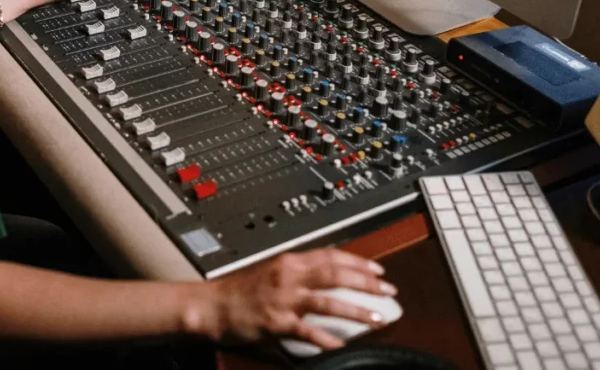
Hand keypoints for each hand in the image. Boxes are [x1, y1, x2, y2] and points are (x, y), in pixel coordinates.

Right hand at [190, 249, 396, 350]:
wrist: (211, 305)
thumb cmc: (238, 290)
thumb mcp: (271, 269)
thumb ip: (298, 270)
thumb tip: (325, 273)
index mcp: (289, 260)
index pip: (331, 255)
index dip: (358, 261)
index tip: (378, 269)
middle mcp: (289, 276)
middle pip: (336, 275)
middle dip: (366, 283)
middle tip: (388, 290)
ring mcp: (284, 299)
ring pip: (328, 301)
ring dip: (356, 310)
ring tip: (377, 318)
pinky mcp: (277, 322)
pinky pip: (307, 331)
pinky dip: (326, 338)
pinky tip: (341, 345)